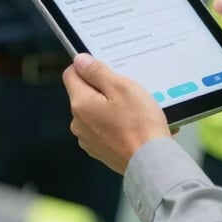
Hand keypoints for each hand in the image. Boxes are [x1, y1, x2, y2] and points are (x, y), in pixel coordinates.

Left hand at [63, 54, 170, 174]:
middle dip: (101, 88)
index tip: (106, 68)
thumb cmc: (139, 122)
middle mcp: (78, 123)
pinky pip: (102, 128)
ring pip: (94, 111)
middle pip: (83, 94)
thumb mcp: (121, 87)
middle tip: (125, 90)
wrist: (150, 161)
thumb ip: (97, 72)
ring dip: (108, 107)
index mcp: (80, 104)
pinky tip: (131, 125)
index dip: (86, 66)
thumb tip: (79, 60)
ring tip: (132, 109)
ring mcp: (88, 140)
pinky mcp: (99, 151)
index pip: (70, 74)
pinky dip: (113, 124)